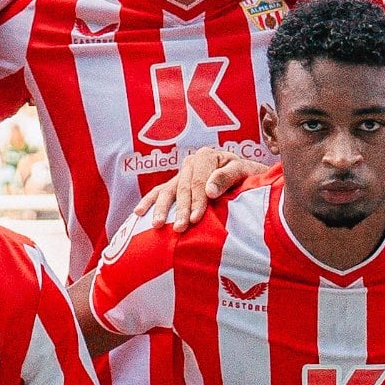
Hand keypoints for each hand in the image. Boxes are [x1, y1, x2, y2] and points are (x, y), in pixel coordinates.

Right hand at [133, 143, 269, 232]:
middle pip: (182, 188)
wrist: (246, 177)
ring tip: (157, 225)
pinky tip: (138, 213)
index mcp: (206, 156)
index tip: (195, 219)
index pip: (198, 182)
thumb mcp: (243, 172)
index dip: (196, 201)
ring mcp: (181, 173)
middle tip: (179, 228)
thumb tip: (208, 190)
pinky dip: (148, 202)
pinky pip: (159, 192)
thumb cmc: (246, 176)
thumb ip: (226, 177)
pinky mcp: (175, 184)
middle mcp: (190, 162)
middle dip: (180, 209)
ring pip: (168, 191)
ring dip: (161, 209)